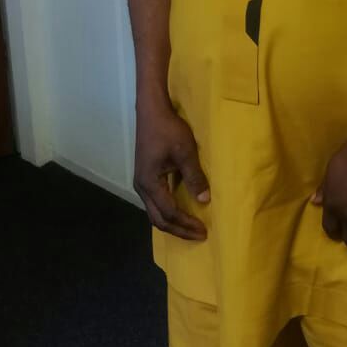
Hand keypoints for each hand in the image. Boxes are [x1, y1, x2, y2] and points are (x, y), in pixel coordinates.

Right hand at [134, 96, 208, 240]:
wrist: (151, 111)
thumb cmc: (168, 130)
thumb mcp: (185, 152)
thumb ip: (194, 176)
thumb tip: (205, 200)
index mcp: (149, 184)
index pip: (169, 213)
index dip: (186, 224)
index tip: (204, 231)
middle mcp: (142, 188)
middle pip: (158, 219)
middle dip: (179, 230)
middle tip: (199, 235)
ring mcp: (142, 182)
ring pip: (155, 212)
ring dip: (173, 222)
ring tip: (191, 227)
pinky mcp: (146, 176)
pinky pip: (156, 202)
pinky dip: (168, 211)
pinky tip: (182, 210)